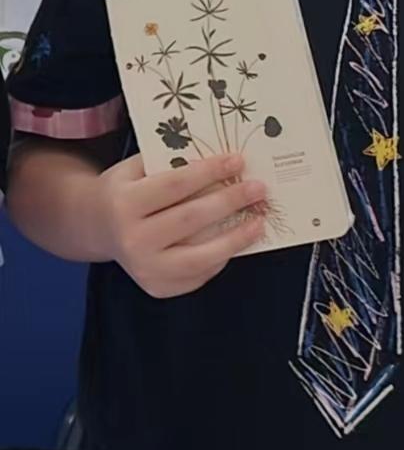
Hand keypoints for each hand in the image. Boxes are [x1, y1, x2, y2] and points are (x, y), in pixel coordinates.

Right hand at [96, 151, 266, 297]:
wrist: (98, 228)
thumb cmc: (125, 191)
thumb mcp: (136, 169)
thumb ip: (170, 164)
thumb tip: (220, 162)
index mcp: (124, 204)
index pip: (175, 185)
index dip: (210, 172)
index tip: (238, 161)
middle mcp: (132, 239)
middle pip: (192, 219)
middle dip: (230, 201)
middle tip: (258, 188)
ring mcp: (145, 268)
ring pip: (200, 255)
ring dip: (236, 237)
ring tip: (259, 221)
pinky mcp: (157, 288)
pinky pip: (198, 274)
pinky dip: (222, 257)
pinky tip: (238, 240)